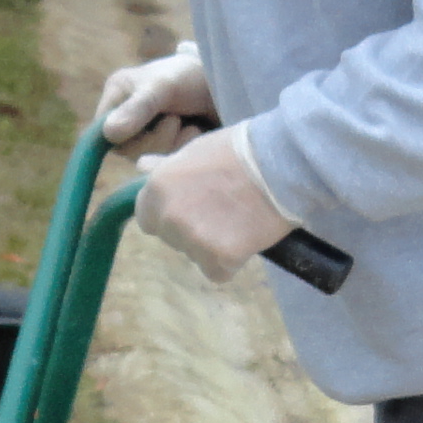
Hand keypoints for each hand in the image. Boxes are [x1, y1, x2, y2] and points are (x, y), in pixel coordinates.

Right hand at [94, 43, 211, 153]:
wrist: (227, 86)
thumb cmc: (191, 77)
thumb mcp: (163, 87)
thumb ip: (138, 108)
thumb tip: (108, 133)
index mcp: (117, 97)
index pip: (103, 132)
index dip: (125, 135)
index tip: (149, 123)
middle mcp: (126, 119)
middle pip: (128, 151)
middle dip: (157, 138)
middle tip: (175, 118)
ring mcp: (147, 137)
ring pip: (148, 159)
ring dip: (173, 144)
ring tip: (188, 123)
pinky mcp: (166, 150)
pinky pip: (166, 164)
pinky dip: (182, 151)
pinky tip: (194, 135)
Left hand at [135, 122, 294, 284]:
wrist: (280, 165)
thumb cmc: (237, 150)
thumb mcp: (195, 150)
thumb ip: (166, 167)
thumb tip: (141, 167)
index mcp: (157, 189)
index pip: (146, 218)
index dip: (169, 214)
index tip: (192, 206)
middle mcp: (169, 217)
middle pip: (171, 239)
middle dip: (190, 230)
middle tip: (220, 211)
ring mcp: (193, 240)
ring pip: (194, 256)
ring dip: (211, 246)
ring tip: (238, 221)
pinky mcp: (219, 259)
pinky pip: (218, 272)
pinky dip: (231, 262)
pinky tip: (246, 239)